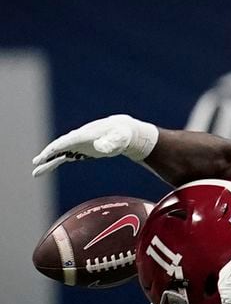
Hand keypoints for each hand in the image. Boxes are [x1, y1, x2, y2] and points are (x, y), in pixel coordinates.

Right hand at [32, 114, 157, 176]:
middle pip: (59, 147)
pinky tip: (47, 167)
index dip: (55, 149)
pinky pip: (65, 157)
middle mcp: (78, 139)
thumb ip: (109, 143)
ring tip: (36, 171)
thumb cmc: (120, 135)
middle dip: (47, 155)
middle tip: (36, 163)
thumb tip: (99, 147)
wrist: (122, 132)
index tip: (44, 156)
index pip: (66, 142)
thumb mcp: (118, 139)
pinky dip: (56, 162)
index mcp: (84, 135)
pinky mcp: (81, 150)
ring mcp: (78, 144)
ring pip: (59, 153)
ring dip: (48, 161)